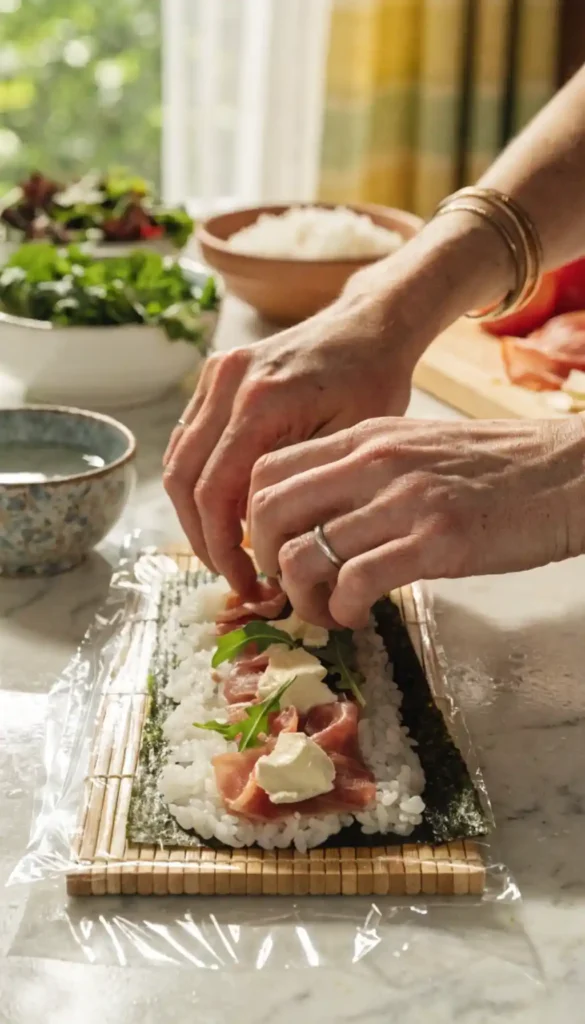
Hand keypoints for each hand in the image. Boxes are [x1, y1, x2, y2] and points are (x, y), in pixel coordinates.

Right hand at [163, 210, 514, 594]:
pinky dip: (198, 481)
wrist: (368, 325)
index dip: (223, 549)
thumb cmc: (375, 381)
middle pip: (184, 481)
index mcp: (261, 403)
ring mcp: (214, 375)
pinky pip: (188, 438)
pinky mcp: (213, 374)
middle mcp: (226, 384)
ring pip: (178, 461)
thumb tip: (268, 549)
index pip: (216, 493)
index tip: (248, 585)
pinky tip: (227, 510)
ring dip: (195, 513)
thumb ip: (303, 488)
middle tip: (235, 577)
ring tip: (229, 551)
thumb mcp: (352, 443)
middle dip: (203, 539)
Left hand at [247, 416, 584, 627]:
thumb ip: (363, 471)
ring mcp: (404, 500)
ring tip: (328, 611)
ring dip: (302, 598)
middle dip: (265, 562)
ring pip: (304, 555)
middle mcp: (374, 462)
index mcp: (366, 437)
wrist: (569, 472)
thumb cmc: (496, 467)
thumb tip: (315, 516)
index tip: (273, 550)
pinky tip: (360, 616)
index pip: (268, 471)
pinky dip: (343, 610)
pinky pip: (355, 583)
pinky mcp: (437, 542)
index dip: (254, 521)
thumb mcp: (417, 448)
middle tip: (290, 587)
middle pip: (270, 512)